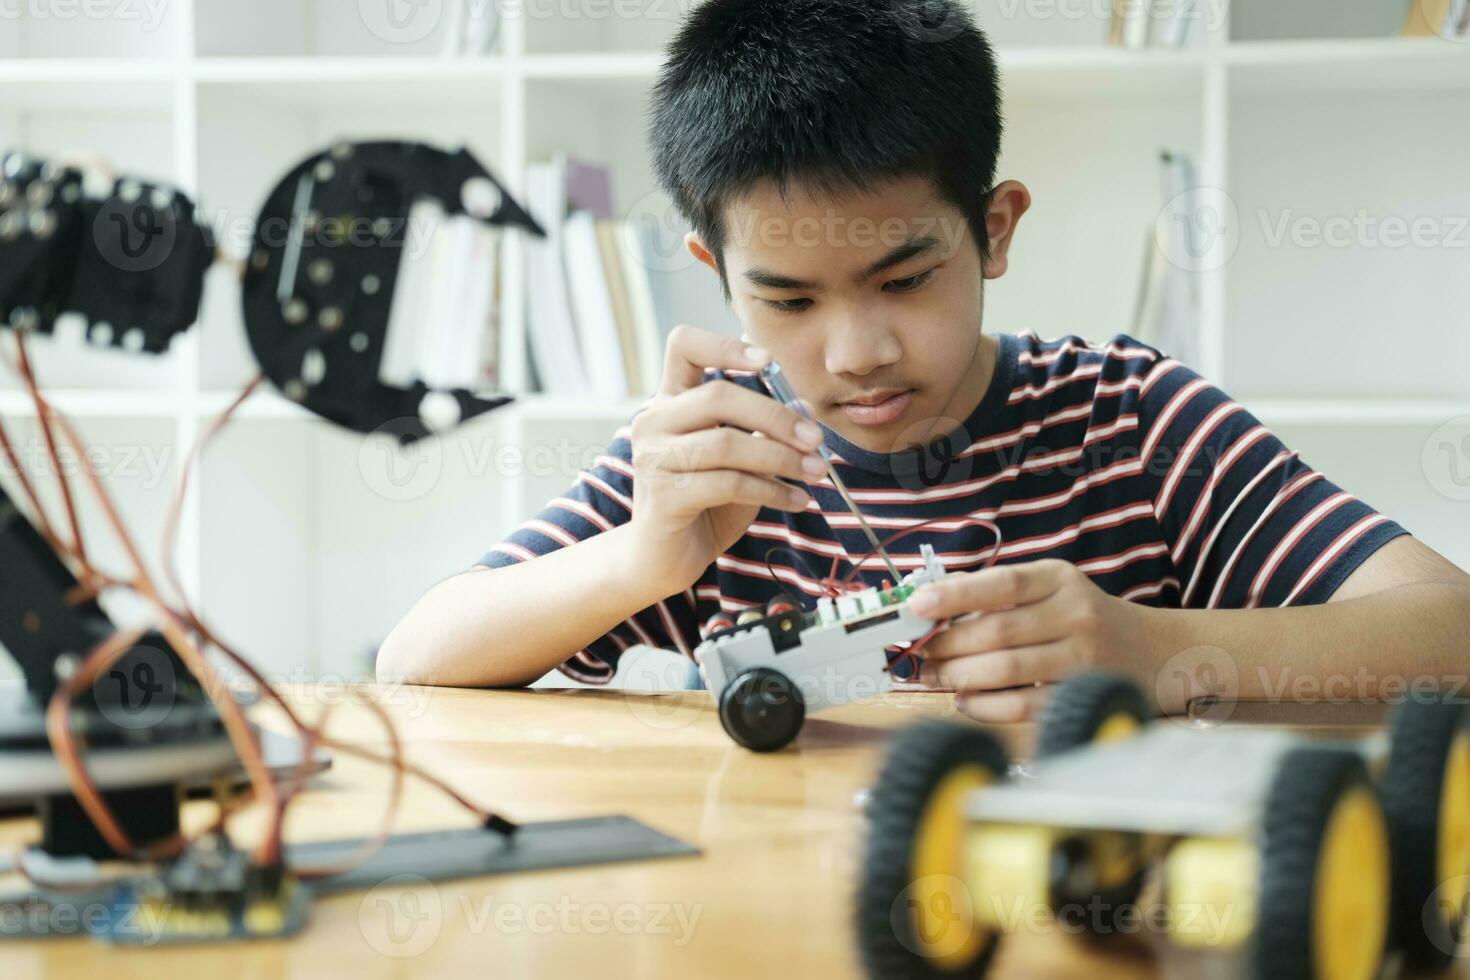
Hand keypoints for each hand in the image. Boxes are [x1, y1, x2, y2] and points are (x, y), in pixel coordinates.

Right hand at [627, 325, 826, 593]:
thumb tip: (807, 407)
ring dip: (781, 458)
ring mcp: (654, 458)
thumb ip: (766, 430)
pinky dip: (772, 491)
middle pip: (718, 395)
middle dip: (776, 416)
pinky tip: (796, 500)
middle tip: (815, 438)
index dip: (725, 345)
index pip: (684, 346)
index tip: (769, 362)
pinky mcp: (664, 495)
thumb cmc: (706, 503)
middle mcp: (655, 421)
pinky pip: (728, 483)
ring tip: (814, 473)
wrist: (665, 559)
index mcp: (672, 401)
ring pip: (727, 443)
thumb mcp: (744, 459)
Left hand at [911, 559, 1154, 722]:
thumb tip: (929, 602)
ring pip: (1004, 670)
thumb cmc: (1082, 616)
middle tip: (917, 652)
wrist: (1152, 650)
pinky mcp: (1080, 695)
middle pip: (996, 632)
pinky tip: (965, 700)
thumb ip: (996, 592)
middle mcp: (1075, 614)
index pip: (1002, 583)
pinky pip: (1022, 706)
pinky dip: (984, 706)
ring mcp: (1081, 658)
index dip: (955, 593)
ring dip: (957, 676)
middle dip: (946, 645)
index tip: (917, 604)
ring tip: (932, 676)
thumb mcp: (1050, 587)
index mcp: (1059, 579)